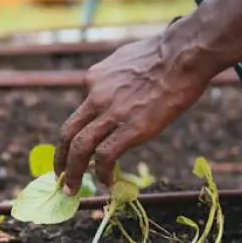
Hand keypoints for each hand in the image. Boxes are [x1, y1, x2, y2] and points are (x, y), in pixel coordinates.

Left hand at [56, 32, 206, 194]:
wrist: (182, 54)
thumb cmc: (165, 53)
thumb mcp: (126, 60)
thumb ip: (117, 78)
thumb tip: (123, 88)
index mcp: (94, 79)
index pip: (82, 110)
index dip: (84, 130)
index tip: (86, 144)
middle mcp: (95, 96)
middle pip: (68, 132)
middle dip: (61, 157)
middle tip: (59, 174)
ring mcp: (110, 113)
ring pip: (79, 147)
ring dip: (73, 172)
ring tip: (71, 189)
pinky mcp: (130, 128)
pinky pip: (105, 156)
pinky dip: (101, 173)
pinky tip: (106, 182)